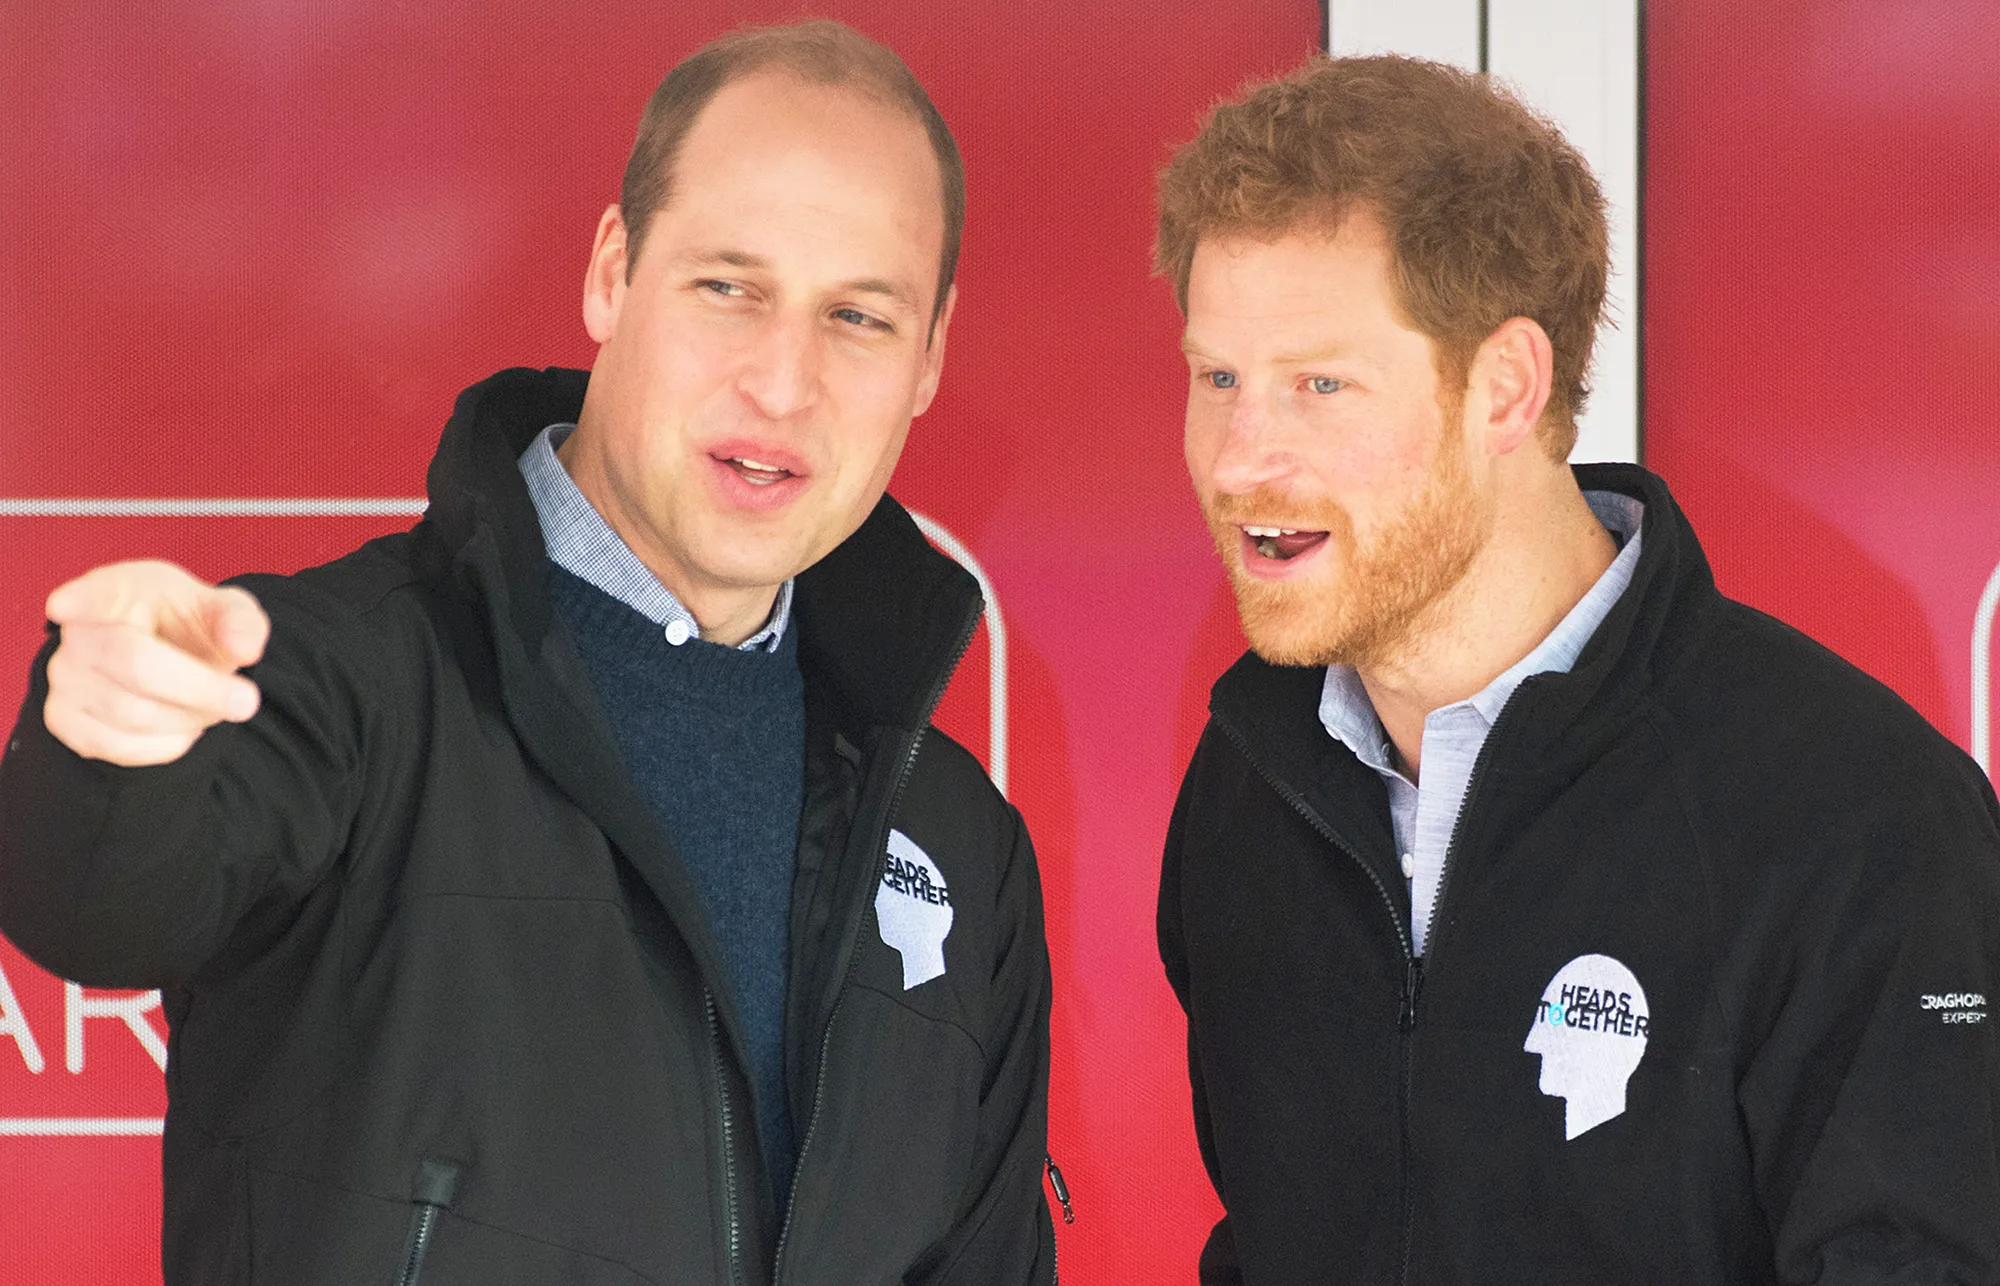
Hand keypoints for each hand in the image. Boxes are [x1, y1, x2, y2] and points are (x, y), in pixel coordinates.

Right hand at [41, 560, 270, 765]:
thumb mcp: (225, 612)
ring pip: (133, 713)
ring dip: (190, 719)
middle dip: (201, 689)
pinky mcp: (63, 719)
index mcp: (120, 590)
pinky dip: (166, 746)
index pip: (97, 591)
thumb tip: (245, 648)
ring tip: (211, 708)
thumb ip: (242, 621)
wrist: (170, 662)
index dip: (81, 599)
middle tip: (247, 702)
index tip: (63, 606)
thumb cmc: (191, 628)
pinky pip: (118, 747)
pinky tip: (183, 728)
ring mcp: (65, 676)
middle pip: (136, 664)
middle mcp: (81, 632)